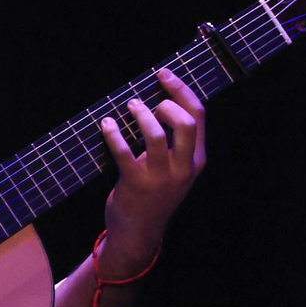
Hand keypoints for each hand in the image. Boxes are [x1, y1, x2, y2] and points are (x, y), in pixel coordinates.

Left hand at [97, 68, 206, 275]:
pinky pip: (123, 151)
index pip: (199, 117)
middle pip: (186, 123)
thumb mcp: (174, 169)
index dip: (182, 90)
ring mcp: (159, 177)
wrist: (138, 232)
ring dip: (140, 115)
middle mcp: (182, 168)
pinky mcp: (134, 183)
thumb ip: (174, 143)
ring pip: (156, 134)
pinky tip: (106, 124)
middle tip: (148, 101)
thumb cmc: (154, 193)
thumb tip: (159, 100)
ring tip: (129, 107)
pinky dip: (113, 133)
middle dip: (168, 102)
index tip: (164, 74)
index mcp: (196, 160)